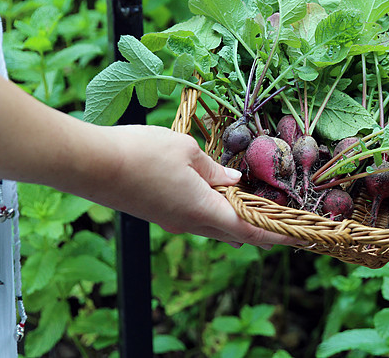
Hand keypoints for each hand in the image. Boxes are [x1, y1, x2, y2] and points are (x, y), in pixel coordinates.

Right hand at [94, 124, 302, 248]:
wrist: (91, 165)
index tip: (297, 237)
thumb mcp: (187, 151)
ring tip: (253, 204)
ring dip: (234, 218)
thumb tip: (232, 181)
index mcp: (204, 210)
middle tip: (280, 218)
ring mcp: (171, 220)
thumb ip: (213, 169)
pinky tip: (216, 193)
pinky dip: (213, 210)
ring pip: (213, 225)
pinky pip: (194, 217)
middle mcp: (189, 223)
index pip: (249, 229)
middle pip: (233, 231)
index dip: (275, 233)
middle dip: (258, 227)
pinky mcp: (157, 213)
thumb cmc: (143, 152)